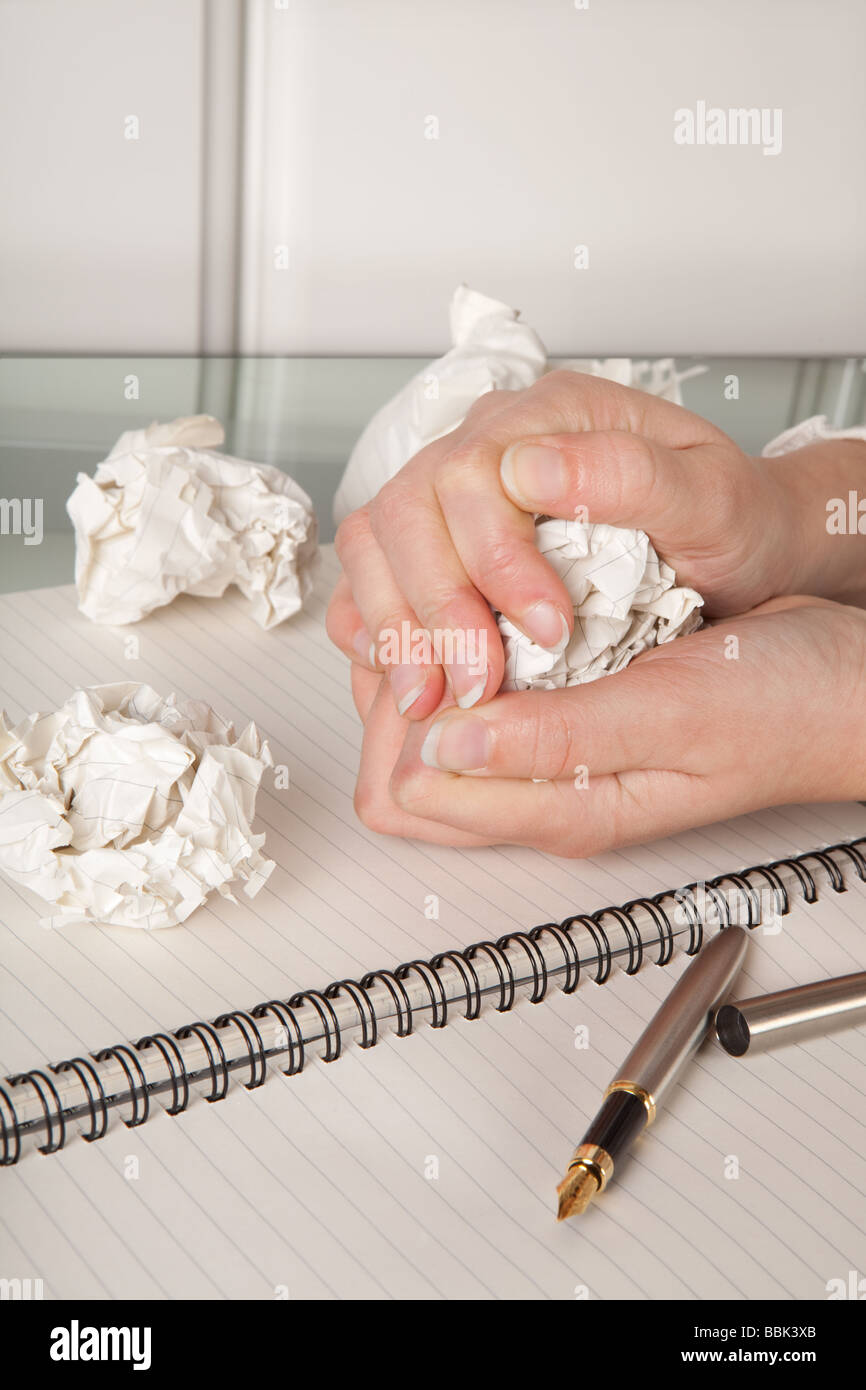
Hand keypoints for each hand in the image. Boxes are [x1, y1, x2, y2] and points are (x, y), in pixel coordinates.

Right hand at [329, 370, 799, 719]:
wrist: (742, 549)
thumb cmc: (734, 522)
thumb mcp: (713, 496)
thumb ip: (629, 475)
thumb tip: (527, 468)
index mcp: (551, 415)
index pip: (474, 471)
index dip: (492, 559)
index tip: (546, 632)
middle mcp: (491, 445)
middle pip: (408, 511)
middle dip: (433, 608)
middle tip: (474, 687)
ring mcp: (457, 494)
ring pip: (378, 544)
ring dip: (393, 627)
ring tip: (427, 701)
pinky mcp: (443, 545)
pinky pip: (374, 576)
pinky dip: (373, 627)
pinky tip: (397, 674)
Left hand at [349, 596, 865, 855]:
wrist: (844, 685)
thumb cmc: (785, 709)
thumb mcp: (673, 717)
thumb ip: (558, 740)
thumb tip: (442, 745)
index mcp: (561, 808)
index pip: (406, 793)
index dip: (396, 718)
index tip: (434, 650)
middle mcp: (546, 785)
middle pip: (404, 759)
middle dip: (401, 686)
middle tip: (447, 618)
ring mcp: (554, 747)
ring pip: (436, 713)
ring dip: (436, 656)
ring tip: (474, 601)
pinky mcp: (568, 706)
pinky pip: (483, 680)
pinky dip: (473, 637)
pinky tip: (501, 598)